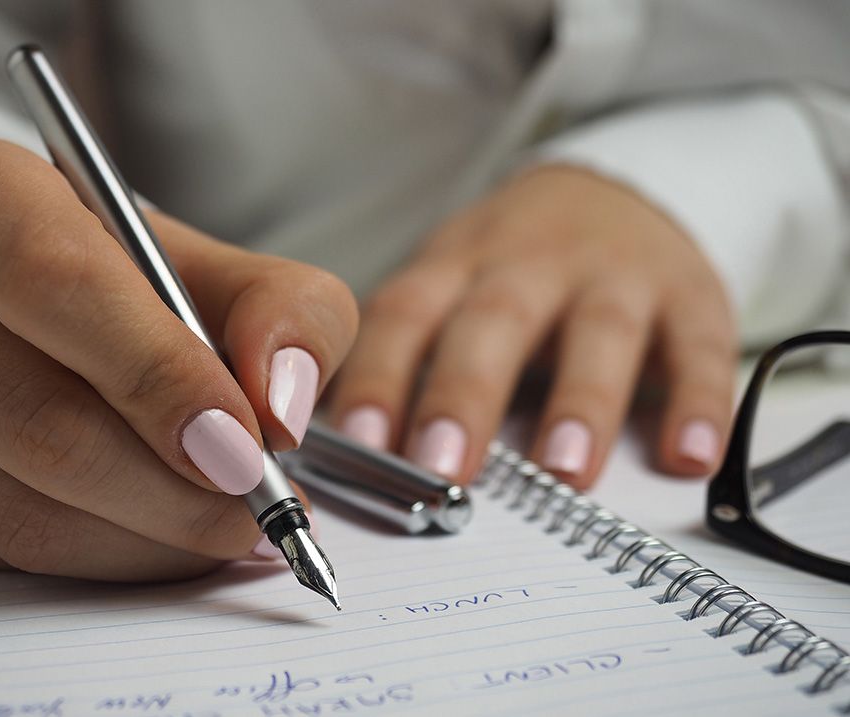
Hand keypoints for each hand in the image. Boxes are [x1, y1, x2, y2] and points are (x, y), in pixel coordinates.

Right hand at [0, 136, 356, 580]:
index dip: (158, 373)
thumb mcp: (230, 268)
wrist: (47, 312)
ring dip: (149, 536)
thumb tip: (279, 407)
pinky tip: (163, 534)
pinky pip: (1, 551)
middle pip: (33, 414)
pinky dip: (107, 559)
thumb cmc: (138, 282)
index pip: (55, 283)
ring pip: (17, 503)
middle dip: (170, 484)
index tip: (245, 443)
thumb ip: (287, 312)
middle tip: (257, 506)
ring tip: (229, 525)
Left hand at [328, 165, 736, 487]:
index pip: (405, 316)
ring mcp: (615, 275)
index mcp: (458, 266)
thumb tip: (343, 452)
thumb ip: (408, 356)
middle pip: (494, 322)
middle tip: (442, 468)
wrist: (614, 191)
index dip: (379, 377)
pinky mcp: (690, 294)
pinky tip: (689, 457)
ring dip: (582, 402)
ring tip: (564, 472)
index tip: (359, 444)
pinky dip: (699, 401)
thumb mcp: (450, 285)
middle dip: (466, 394)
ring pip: (599, 332)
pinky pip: (700, 346)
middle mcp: (531, 263)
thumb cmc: (511, 267)